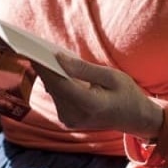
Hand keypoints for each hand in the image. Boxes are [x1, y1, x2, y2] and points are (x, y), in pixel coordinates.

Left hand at [36, 53, 163, 138]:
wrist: (133, 118)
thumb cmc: (126, 94)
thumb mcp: (112, 76)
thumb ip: (84, 69)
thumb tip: (59, 59)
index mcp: (91, 105)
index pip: (62, 85)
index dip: (47, 68)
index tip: (35, 51)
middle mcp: (76, 117)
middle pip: (54, 88)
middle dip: (45, 67)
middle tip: (34, 47)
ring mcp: (70, 120)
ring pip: (53, 91)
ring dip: (49, 74)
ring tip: (43, 55)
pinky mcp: (66, 119)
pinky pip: (56, 96)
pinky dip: (55, 82)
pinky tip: (55, 68)